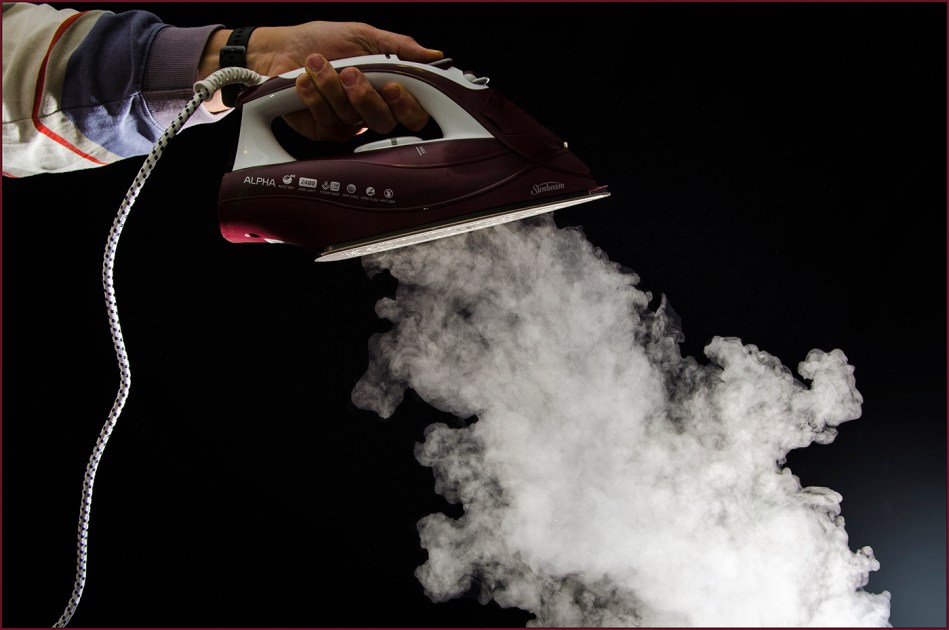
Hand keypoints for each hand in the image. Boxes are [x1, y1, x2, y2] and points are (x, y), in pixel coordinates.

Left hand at [200, 22, 442, 141]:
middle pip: (385, 122)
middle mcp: (371, 110)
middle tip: (351, 74)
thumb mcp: (364, 35)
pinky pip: (328, 122)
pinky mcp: (324, 131)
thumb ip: (400, 47)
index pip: (412, 112)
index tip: (393, 86)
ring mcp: (348, 123)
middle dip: (366, 98)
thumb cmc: (322, 41)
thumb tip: (433, 55)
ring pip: (353, 118)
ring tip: (317, 63)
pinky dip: (314, 97)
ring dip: (332, 87)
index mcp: (387, 89)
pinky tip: (304, 81)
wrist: (280, 49)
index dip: (407, 106)